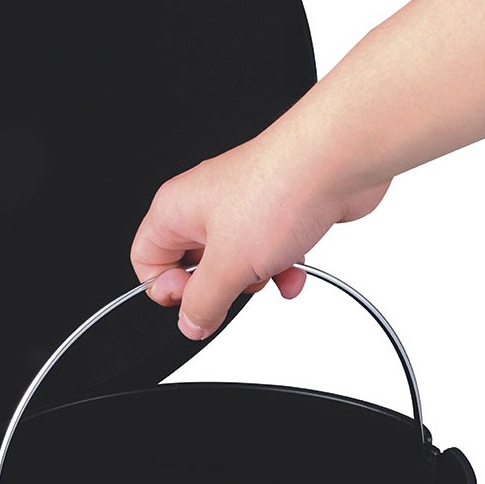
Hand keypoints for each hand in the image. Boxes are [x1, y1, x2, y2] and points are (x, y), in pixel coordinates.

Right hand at [130, 131, 388, 339]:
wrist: (337, 160)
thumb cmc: (279, 189)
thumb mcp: (229, 265)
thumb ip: (204, 302)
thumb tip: (191, 323)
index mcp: (175, 209)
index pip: (146, 261)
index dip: (168, 290)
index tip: (196, 301)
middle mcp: (204, 204)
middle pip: (193, 266)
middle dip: (220, 286)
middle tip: (237, 284)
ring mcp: (241, 208)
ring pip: (235, 263)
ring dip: (256, 280)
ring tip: (270, 271)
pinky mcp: (275, 212)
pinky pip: (268, 253)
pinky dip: (281, 268)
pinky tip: (295, 270)